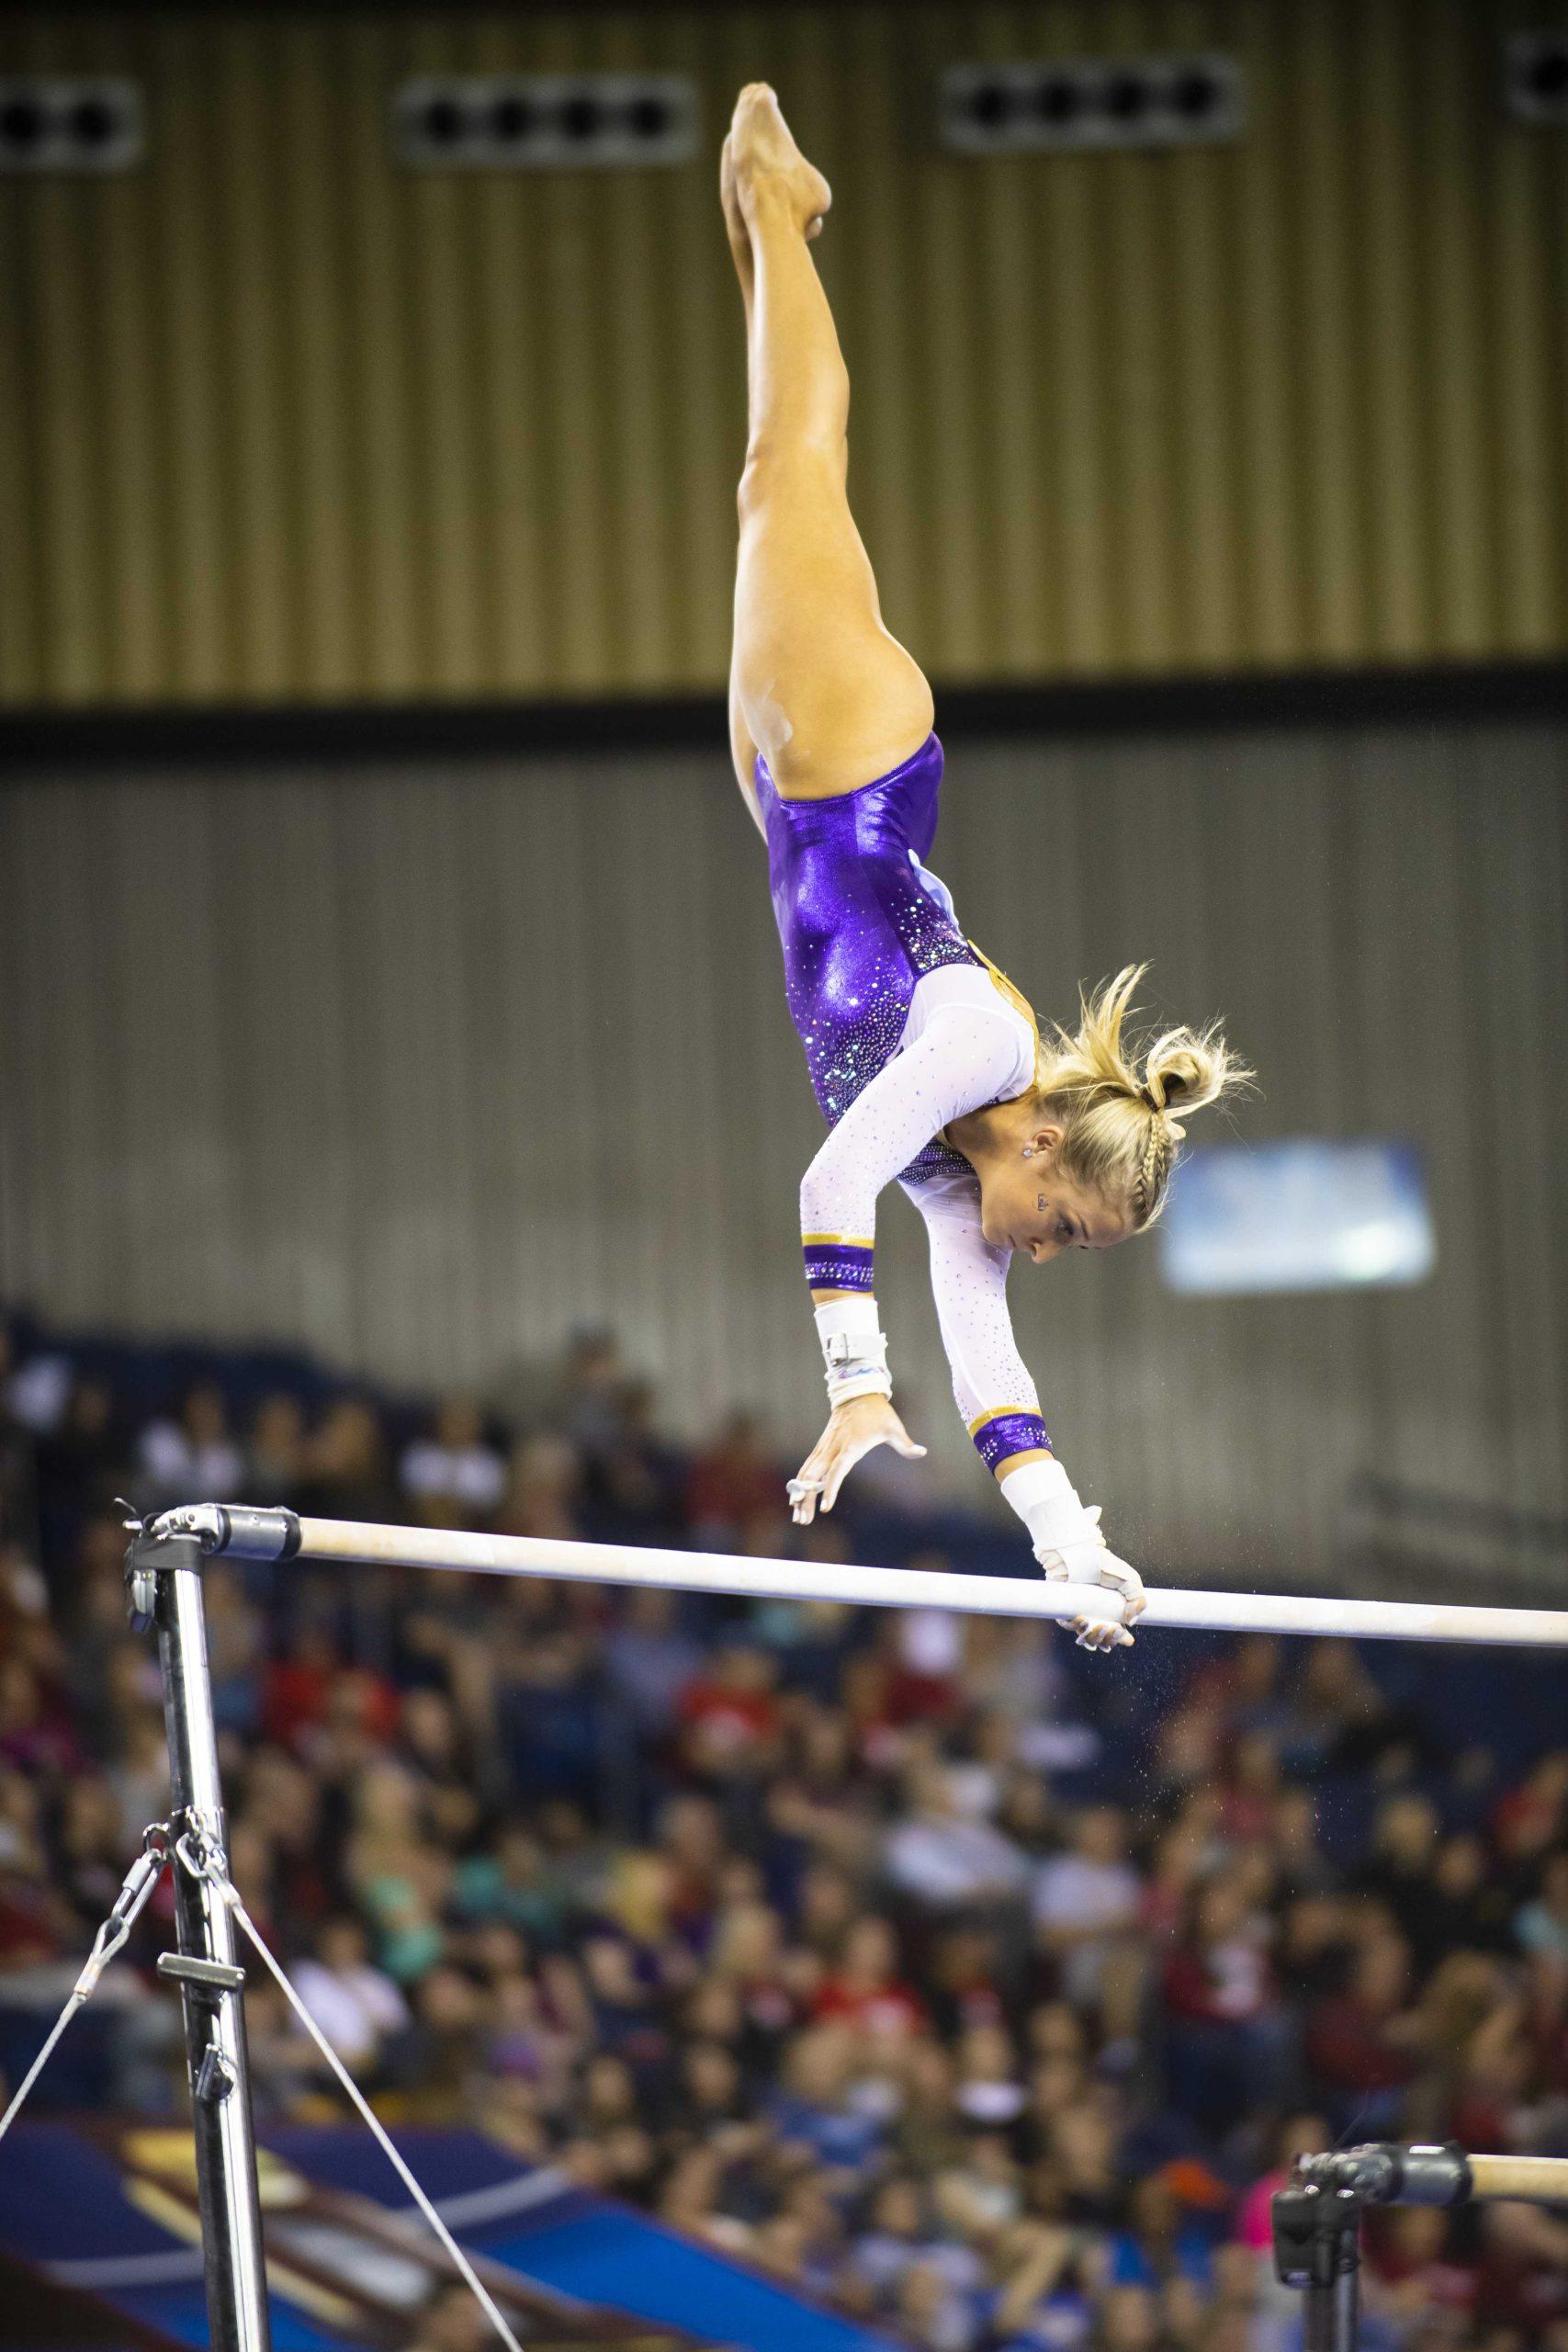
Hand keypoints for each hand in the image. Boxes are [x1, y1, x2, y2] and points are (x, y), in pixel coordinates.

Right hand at [788, 1395, 925, 1523]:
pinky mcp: (821, 1448)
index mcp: (850, 1446)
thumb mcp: (893, 1427)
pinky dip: (800, 1484)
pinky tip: (796, 1499)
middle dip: (805, 1499)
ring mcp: (824, 1448)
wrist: (856, 1393)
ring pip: (806, 1474)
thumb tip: (922, 1452)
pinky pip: (807, 1468)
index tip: (825, 1508)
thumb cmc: (877, 1413)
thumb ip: (905, 1444)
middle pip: (813, 1477)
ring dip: (799, 1495)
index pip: (837, 1471)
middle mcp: (833, 1449)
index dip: (830, 1489)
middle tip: (803, 1521)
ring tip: (798, 1518)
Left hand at [1036, 1522, 1146, 1652]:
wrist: (1083, 1553)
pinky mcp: (1064, 1608)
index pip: (1115, 1632)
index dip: (1121, 1638)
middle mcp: (1095, 1614)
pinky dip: (1076, 1626)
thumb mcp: (1130, 1581)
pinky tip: (1084, 1619)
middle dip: (1110, 1640)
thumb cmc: (1106, 1565)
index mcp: (1110, 1611)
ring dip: (1094, 1637)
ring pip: (1085, 1636)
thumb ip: (1138, 1601)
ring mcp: (1079, 1612)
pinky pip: (1068, 1625)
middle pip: (1101, 1639)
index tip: (1129, 1640)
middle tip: (1114, 1629)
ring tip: (1102, 1625)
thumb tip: (1131, 1622)